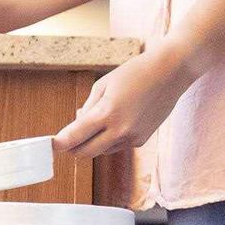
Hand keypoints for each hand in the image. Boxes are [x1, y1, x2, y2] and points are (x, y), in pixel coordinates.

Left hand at [54, 41, 197, 156]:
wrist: (173, 70)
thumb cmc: (136, 72)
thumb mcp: (104, 84)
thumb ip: (87, 107)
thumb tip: (75, 125)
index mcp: (107, 113)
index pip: (74, 138)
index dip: (59, 143)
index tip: (51, 144)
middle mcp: (119, 130)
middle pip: (84, 153)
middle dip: (72, 149)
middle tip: (67, 141)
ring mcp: (132, 137)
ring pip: (100, 152)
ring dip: (93, 143)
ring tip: (98, 122)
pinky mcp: (141, 140)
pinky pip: (116, 147)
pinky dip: (110, 139)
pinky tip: (118, 121)